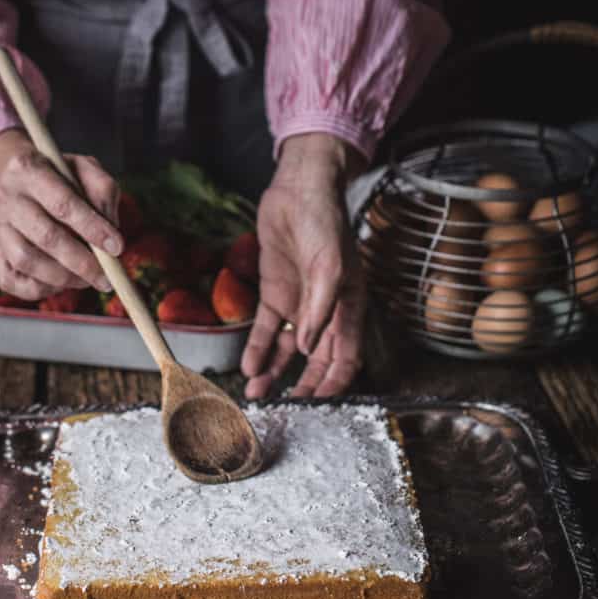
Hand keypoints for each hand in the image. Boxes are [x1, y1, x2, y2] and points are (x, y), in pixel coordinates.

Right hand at [0, 128, 122, 300]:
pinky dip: (41, 288)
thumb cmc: (57, 176)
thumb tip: (111, 229)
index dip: (92, 228)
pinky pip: (11, 281)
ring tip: (87, 280)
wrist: (15, 179)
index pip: (63, 203)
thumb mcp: (83, 168)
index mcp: (28, 168)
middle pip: (45, 236)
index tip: (117, 247)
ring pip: (26, 261)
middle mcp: (5, 197)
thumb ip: (102, 191)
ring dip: (63, 278)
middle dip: (82, 262)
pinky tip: (61, 283)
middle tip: (106, 277)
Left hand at [241, 134, 365, 398]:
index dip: (336, 383)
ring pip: (288, 350)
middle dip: (302, 386)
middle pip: (316, 361)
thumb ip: (321, 309)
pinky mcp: (274, 293)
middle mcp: (324, 311)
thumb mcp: (329, 266)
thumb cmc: (326, 223)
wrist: (298, 190)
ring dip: (274, 373)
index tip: (321, 405)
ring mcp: (298, 303)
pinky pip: (267, 330)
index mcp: (349, 306)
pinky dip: (258, 349)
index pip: (347, 356)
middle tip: (286, 408)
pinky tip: (248, 367)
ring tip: (258, 394)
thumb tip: (311, 349)